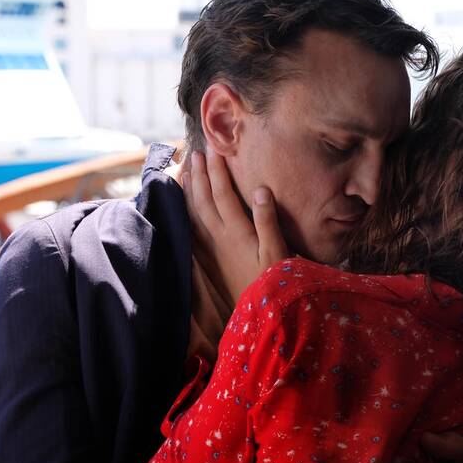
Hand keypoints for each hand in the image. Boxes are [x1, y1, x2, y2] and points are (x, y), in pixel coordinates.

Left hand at [184, 150, 288, 302]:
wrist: (261, 313)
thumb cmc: (275, 280)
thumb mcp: (278, 251)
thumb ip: (268, 220)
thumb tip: (260, 189)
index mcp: (237, 231)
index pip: (223, 194)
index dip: (218, 170)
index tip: (214, 149)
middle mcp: (219, 237)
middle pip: (204, 199)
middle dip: (200, 174)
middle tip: (197, 152)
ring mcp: (211, 249)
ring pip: (193, 213)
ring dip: (189, 190)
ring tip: (186, 171)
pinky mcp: (208, 259)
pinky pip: (191, 231)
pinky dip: (185, 214)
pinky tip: (184, 207)